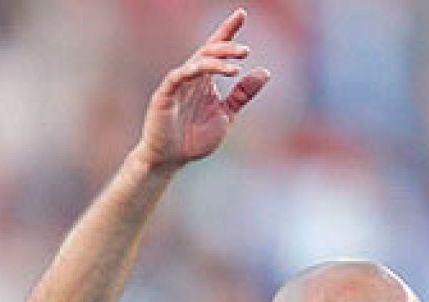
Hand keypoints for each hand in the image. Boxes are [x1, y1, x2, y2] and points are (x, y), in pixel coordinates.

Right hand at [135, 8, 269, 169]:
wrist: (169, 160)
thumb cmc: (193, 139)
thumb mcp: (226, 115)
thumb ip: (242, 94)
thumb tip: (264, 71)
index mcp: (205, 80)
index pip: (216, 49)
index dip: (228, 31)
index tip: (241, 14)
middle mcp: (191, 78)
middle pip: (208, 51)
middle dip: (227, 46)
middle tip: (245, 51)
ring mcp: (177, 85)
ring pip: (196, 61)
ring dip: (215, 61)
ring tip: (235, 65)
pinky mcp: (164, 95)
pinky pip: (176, 77)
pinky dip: (190, 71)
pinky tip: (204, 71)